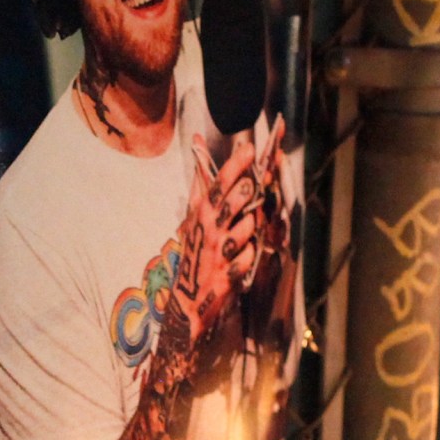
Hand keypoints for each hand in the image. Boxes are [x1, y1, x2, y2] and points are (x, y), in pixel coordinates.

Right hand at [173, 135, 255, 340]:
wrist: (188, 301)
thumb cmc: (198, 250)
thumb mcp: (196, 213)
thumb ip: (202, 177)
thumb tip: (199, 138)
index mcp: (202, 213)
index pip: (217, 184)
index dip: (234, 166)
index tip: (248, 148)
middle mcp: (208, 231)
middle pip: (228, 205)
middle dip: (241, 194)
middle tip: (251, 184)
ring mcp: (216, 254)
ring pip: (240, 232)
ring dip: (246, 228)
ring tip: (246, 227)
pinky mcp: (224, 277)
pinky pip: (242, 263)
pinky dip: (245, 259)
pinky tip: (244, 258)